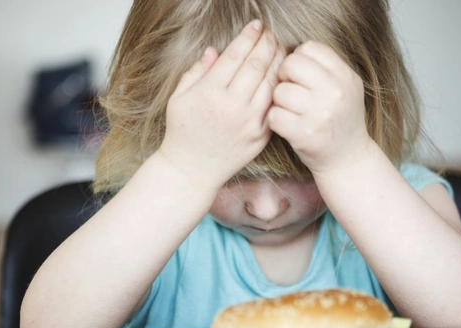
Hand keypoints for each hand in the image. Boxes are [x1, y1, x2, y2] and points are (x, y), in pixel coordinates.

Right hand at [159, 20, 284, 188]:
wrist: (192, 170)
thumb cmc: (182, 132)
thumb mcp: (179, 98)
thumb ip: (197, 72)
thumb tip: (216, 51)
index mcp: (210, 93)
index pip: (235, 56)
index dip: (248, 37)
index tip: (256, 25)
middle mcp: (232, 106)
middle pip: (257, 65)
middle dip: (267, 43)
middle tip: (272, 32)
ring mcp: (250, 122)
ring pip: (271, 83)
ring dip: (278, 62)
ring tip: (280, 48)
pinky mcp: (261, 135)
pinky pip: (275, 105)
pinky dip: (280, 87)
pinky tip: (281, 76)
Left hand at [269, 41, 372, 174]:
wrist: (348, 159)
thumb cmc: (340, 120)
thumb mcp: (346, 88)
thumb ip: (325, 68)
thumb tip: (290, 50)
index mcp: (345, 77)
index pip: (309, 48)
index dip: (298, 59)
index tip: (300, 75)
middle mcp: (334, 93)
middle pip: (291, 64)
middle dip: (284, 76)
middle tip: (289, 90)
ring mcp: (319, 114)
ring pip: (279, 91)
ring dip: (279, 101)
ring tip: (290, 110)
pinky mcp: (303, 135)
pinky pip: (274, 115)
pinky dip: (276, 120)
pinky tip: (286, 125)